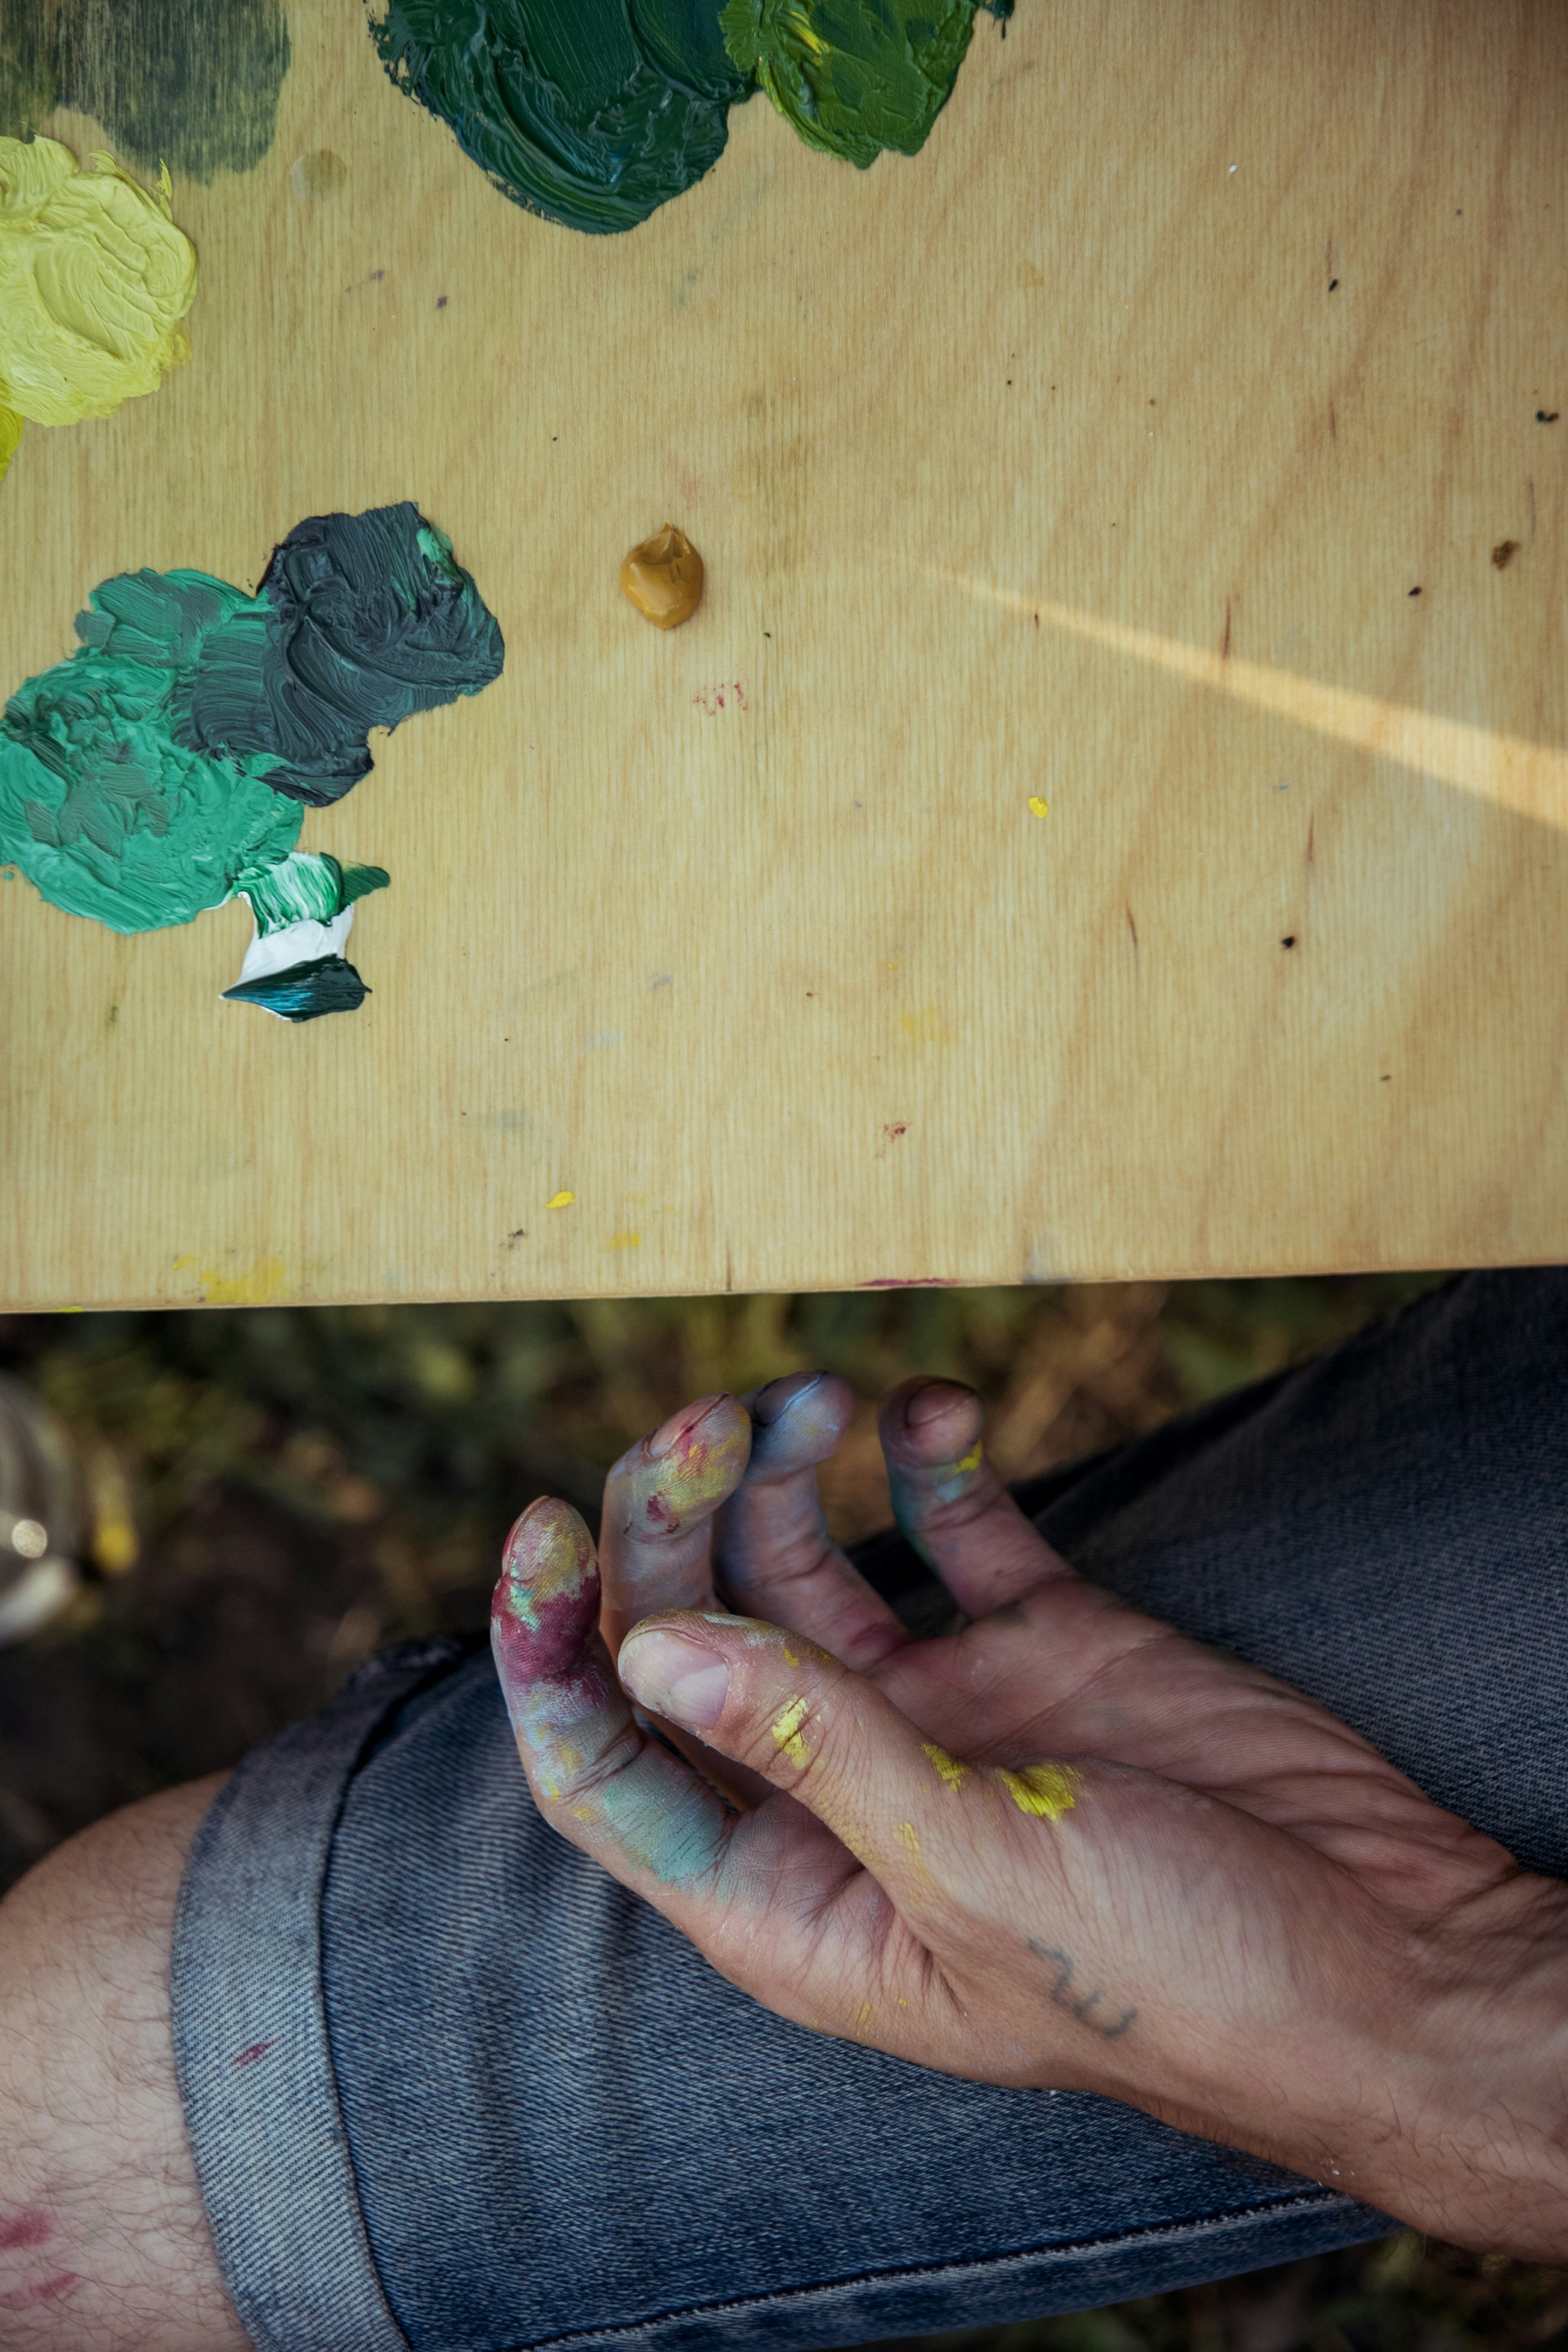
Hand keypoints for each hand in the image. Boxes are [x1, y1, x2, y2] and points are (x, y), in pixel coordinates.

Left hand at [491, 1375, 1567, 2257]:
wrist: (1387, 1958)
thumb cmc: (1171, 1980)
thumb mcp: (972, 1878)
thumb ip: (815, 1751)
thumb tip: (649, 1645)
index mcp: (787, 1896)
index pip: (605, 1763)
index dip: (550, 1650)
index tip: (537, 1524)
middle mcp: (838, 1790)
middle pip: (691, 1629)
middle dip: (674, 1519)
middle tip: (712, 1420)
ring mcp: (935, 1706)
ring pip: (797, 1560)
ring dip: (783, 1468)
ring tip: (821, 1398)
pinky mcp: (1033, 1637)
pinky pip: (945, 1522)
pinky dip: (922, 1456)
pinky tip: (930, 1410)